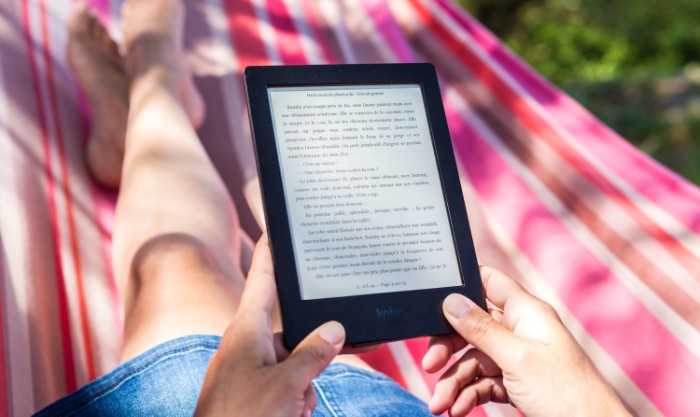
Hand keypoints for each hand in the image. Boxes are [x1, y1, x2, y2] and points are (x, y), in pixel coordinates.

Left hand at [194, 234, 344, 416]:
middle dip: (311, 356)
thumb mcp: (286, 385)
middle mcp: (248, 347)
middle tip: (305, 381)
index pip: (263, 279)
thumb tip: (334, 329)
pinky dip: (297, 402)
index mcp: (247, 331)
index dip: (272, 252)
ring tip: (290, 411)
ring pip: (297, 365)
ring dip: (304, 388)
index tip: (278, 226)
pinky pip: (290, 387)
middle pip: (294, 332)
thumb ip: (313, 354)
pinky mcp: (256, 395)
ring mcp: (252, 373)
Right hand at [422, 266, 629, 416]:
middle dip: (448, 348)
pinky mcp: (517, 383)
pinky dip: (468, 395)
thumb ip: (481, 328)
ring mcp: (518, 358)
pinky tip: (457, 410)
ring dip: (454, 381)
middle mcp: (521, 330)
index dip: (461, 286)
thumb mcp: (516, 358)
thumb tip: (451, 300)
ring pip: (474, 360)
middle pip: (472, 327)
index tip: (433, 301)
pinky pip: (483, 382)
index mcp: (526, 312)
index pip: (489, 282)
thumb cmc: (565, 393)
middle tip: (430, 366)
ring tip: (440, 405)